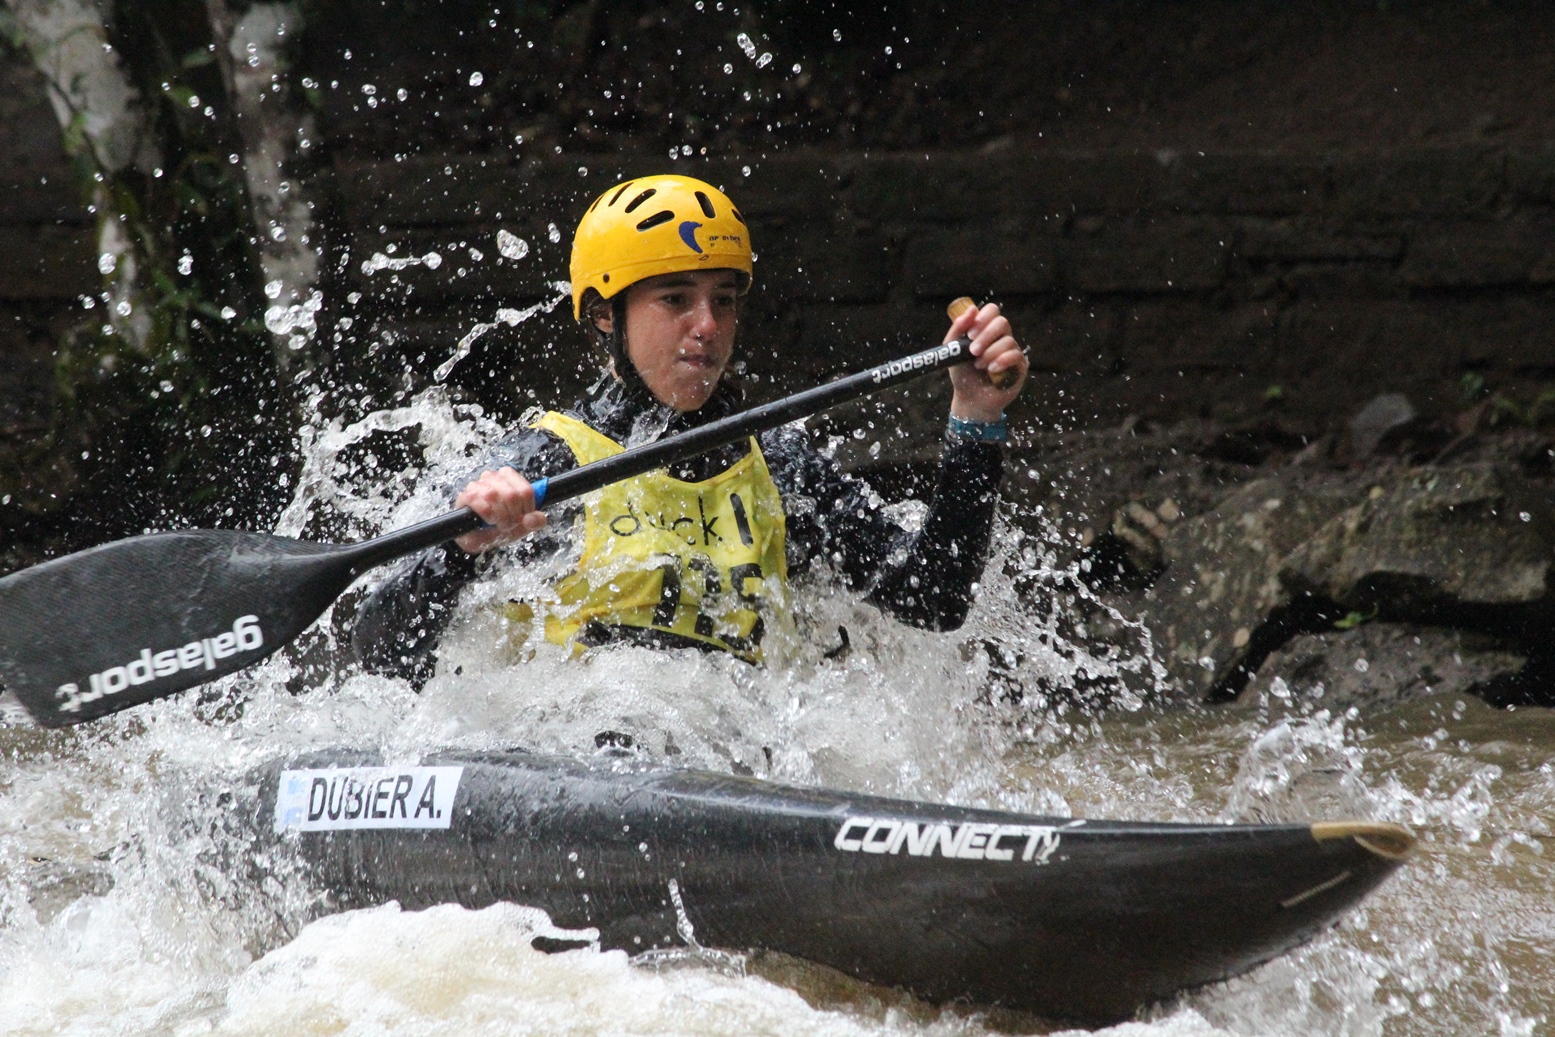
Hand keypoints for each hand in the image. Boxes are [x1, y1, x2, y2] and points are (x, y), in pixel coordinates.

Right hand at [453, 467, 547, 552]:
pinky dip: (486, 515)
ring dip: (499, 516)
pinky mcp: (465, 496)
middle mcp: (492, 477)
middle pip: (511, 495)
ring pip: (493, 495)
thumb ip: (535, 521)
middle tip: (509, 524)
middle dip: (512, 516)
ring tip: (498, 523)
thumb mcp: (524, 525)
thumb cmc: (501, 525)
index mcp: (509, 477)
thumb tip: (532, 519)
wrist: (480, 537)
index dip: (527, 509)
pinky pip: (477, 501)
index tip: (523, 518)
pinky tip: (487, 520)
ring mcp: (477, 485)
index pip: (525, 490)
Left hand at [945, 302, 1025, 421]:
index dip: (983, 318)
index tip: (970, 333)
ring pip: (1007, 340)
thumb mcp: (953, 350)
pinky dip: (1002, 361)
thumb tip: (971, 309)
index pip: (992, 311)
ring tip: (978, 366)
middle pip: (1002, 322)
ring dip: (990, 353)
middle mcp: (1002, 337)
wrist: (970, 399)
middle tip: (973, 351)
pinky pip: (1016, 355)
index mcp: (986, 330)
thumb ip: (957, 329)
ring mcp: (1012, 350)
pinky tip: (992, 370)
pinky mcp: (1020, 366)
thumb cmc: (962, 373)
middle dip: (985, 336)